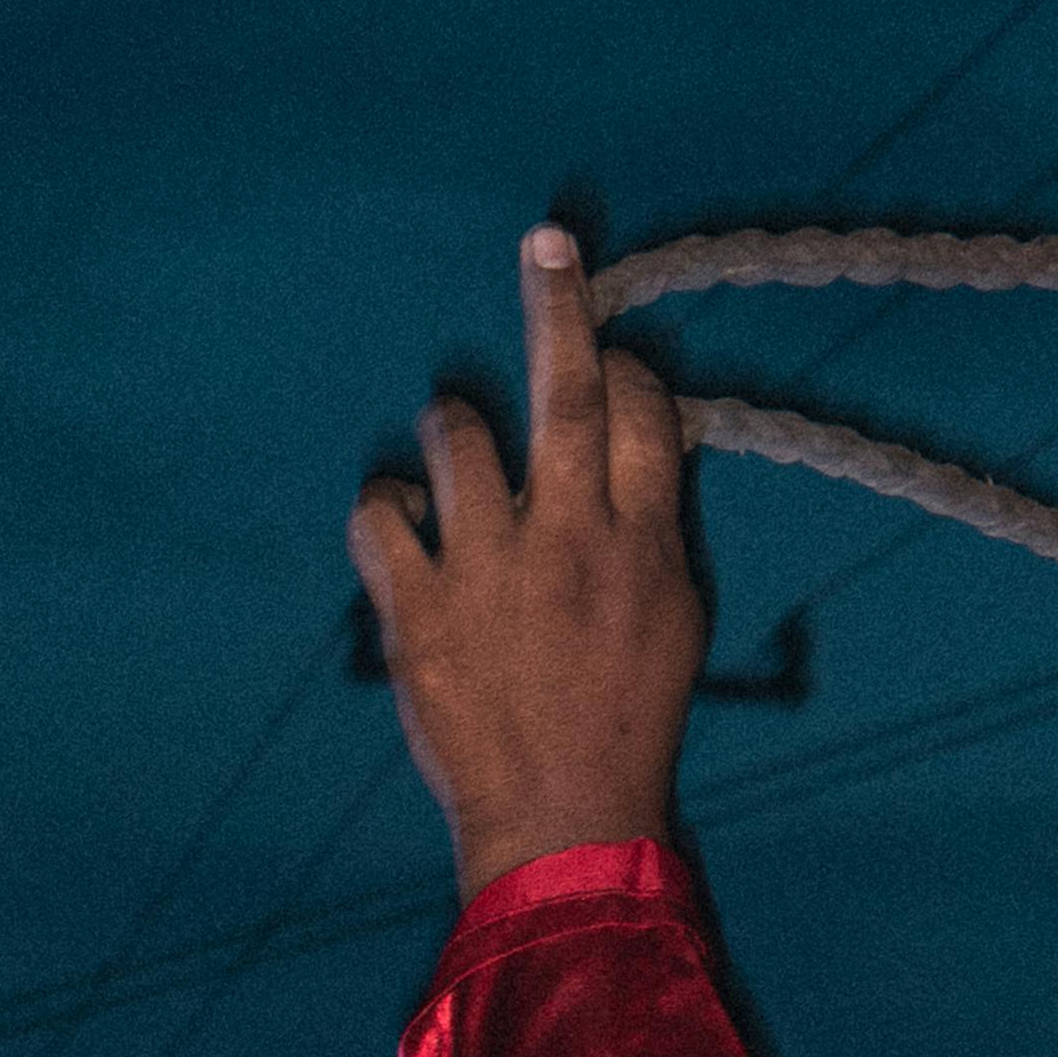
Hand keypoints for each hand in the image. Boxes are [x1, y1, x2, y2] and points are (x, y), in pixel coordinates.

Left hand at [350, 230, 706, 900]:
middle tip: (544, 239)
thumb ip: (655, 522)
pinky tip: (399, 519)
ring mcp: (486, 568)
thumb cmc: (625, 720)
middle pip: (566, 387)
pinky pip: (380, 513)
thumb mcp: (677, 616)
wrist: (559, 817)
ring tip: (456, 451)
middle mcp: (568, 535)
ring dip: (454, 421)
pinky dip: (383, 504)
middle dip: (556, 302)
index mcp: (644, 538)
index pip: (641, 406)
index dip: (623, 365)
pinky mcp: (416, 611)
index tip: (608, 355)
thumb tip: (643, 444)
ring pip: (460, 434)